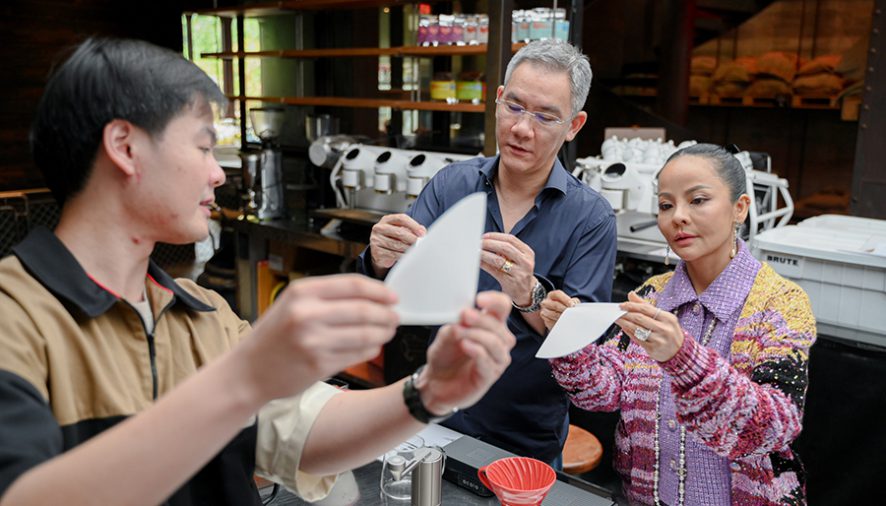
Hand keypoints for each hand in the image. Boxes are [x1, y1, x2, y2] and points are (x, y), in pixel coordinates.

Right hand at [240, 274, 398, 400]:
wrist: (248, 371)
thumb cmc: (273, 336)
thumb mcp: (292, 304)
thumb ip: (327, 297)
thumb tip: (372, 296)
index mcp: (302, 293)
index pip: (353, 285)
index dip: (379, 291)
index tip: (393, 297)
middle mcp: (307, 314)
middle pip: (364, 309)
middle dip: (386, 314)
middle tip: (395, 317)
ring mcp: (313, 341)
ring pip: (365, 334)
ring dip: (383, 333)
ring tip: (388, 332)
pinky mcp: (319, 364)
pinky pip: (357, 354)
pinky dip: (371, 350)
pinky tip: (372, 347)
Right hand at [369, 213, 425, 274]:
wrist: (379, 253)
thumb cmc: (393, 239)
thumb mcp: (401, 231)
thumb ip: (412, 229)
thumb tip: (423, 231)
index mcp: (386, 220)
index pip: (401, 218)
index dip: (413, 225)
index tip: (422, 232)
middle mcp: (379, 228)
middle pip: (399, 232)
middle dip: (412, 238)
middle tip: (420, 243)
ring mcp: (376, 239)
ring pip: (396, 244)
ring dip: (408, 248)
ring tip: (416, 250)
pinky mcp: (376, 251)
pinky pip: (393, 254)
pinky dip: (403, 256)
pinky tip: (408, 256)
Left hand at [419, 291, 515, 414]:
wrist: (436, 381)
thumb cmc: (446, 356)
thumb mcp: (446, 334)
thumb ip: (456, 324)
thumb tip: (463, 315)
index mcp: (491, 326)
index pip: (502, 307)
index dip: (495, 301)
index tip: (479, 299)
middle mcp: (498, 342)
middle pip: (500, 326)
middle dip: (481, 319)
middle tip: (464, 315)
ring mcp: (496, 360)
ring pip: (497, 344)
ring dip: (477, 335)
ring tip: (460, 333)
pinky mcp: (489, 377)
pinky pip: (489, 362)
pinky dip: (477, 351)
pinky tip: (465, 345)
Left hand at [480, 232, 535, 305]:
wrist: (525, 292)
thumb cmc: (518, 272)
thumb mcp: (519, 259)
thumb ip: (507, 249)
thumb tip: (486, 240)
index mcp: (528, 253)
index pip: (511, 239)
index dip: (496, 236)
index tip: (485, 236)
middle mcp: (526, 262)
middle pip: (505, 247)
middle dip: (489, 243)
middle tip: (478, 243)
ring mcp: (519, 273)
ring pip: (499, 259)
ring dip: (485, 253)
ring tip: (476, 251)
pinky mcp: (510, 282)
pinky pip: (494, 271)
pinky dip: (484, 264)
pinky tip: (478, 261)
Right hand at [539, 290, 579, 329]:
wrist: (560, 317)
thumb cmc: (565, 307)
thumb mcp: (570, 302)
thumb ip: (573, 301)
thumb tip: (574, 304)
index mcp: (552, 295)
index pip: (557, 294)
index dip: (565, 299)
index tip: (572, 305)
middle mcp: (546, 302)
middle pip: (555, 305)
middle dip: (564, 309)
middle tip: (570, 313)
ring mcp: (544, 311)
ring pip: (552, 314)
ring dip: (561, 317)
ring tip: (567, 318)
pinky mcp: (545, 319)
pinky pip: (551, 321)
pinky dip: (558, 322)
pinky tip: (562, 321)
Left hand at [615, 291, 683, 361]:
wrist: (679, 351)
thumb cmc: (668, 330)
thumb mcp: (662, 317)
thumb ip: (645, 305)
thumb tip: (631, 294)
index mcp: (667, 318)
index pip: (646, 308)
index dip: (631, 306)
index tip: (621, 305)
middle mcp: (664, 328)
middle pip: (640, 318)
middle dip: (626, 314)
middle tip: (616, 312)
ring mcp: (659, 340)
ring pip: (637, 329)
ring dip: (624, 323)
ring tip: (617, 320)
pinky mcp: (653, 349)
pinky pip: (637, 339)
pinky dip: (629, 332)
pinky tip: (624, 328)